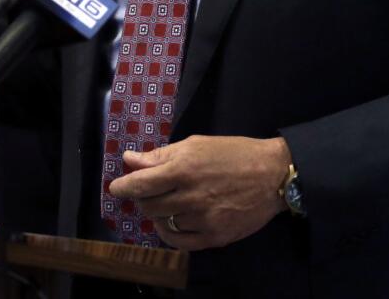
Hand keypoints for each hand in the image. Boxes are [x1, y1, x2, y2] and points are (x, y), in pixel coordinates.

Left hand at [107, 134, 291, 249]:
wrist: (272, 175)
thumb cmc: (234, 153)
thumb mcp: (196, 144)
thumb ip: (161, 155)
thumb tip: (130, 160)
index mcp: (183, 169)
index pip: (141, 184)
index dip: (124, 187)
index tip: (116, 187)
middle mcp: (190, 197)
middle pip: (148, 205)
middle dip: (142, 198)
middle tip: (149, 191)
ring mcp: (202, 220)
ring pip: (162, 223)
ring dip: (158, 213)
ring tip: (167, 203)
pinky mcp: (214, 238)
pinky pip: (179, 242)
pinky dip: (169, 233)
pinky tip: (172, 222)